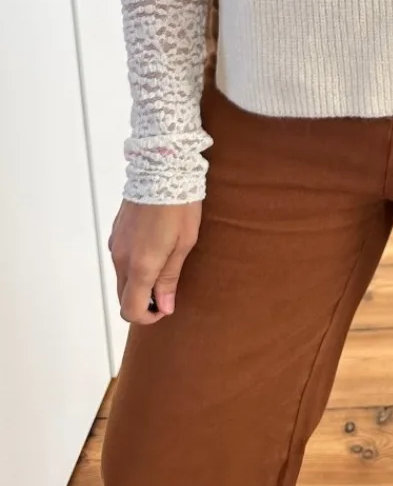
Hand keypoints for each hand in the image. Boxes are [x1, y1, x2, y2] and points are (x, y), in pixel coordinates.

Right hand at [108, 200, 201, 324]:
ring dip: (138, 282)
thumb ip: (170, 278)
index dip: (148, 317)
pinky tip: (153, 247)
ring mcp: (115, 244)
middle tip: (167, 288)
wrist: (162, 168)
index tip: (164, 307)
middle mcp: (121, 258)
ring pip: (121, 278)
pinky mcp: (115, 232)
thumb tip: (164, 306)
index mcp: (140, 266)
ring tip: (163, 263)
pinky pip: (120, 259)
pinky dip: (132, 265)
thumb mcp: (184, 243)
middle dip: (143, 301)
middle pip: (123, 297)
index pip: (131, 310)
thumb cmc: (179, 205)